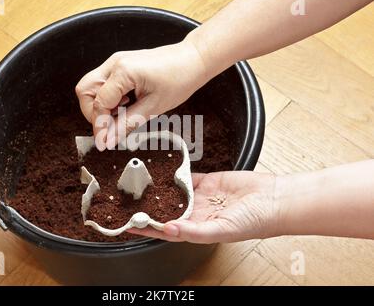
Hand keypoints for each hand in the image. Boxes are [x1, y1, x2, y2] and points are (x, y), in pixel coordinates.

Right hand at [75, 40, 207, 150]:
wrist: (192, 60)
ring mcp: (116, 62)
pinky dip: (109, 98)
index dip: (99, 125)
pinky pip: (103, 83)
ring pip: (91, 86)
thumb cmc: (179, 79)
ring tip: (122, 113)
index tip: (103, 142)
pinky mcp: (120, 65)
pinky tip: (126, 104)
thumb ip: (126, 124)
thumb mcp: (153, 108)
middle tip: (110, 125)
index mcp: (123, 72)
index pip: (98, 103)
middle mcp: (114, 63)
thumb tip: (107, 140)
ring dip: (101, 104)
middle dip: (93, 112)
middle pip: (84, 90)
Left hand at [128, 171, 279, 243]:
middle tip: (128, 202)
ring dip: (159, 190)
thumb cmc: (254, 222)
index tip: (129, 225)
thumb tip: (168, 230)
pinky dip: (175, 173)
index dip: (148, 228)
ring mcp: (201, 197)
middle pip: (166, 210)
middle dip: (149, 207)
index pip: (166, 230)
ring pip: (174, 192)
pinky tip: (162, 169)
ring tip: (140, 185)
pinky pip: (187, 177)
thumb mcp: (222, 230)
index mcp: (197, 229)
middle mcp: (196, 214)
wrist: (273, 199)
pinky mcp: (207, 181)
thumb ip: (194, 231)